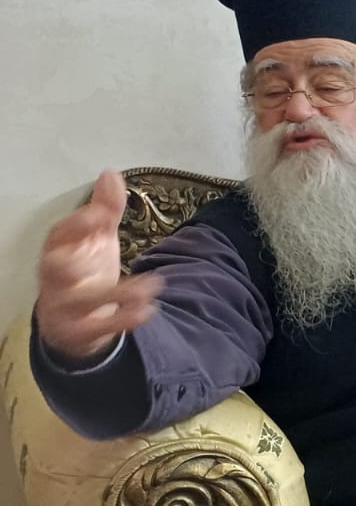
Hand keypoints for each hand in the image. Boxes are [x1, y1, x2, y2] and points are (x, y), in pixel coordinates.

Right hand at [35, 170, 159, 361]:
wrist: (74, 322)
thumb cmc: (84, 270)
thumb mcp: (96, 239)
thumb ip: (104, 210)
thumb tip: (110, 173)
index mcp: (58, 250)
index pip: (58, 235)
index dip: (76, 224)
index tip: (100, 215)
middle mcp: (53, 278)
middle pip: (54, 268)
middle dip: (73, 261)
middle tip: (103, 250)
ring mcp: (62, 306)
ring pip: (80, 300)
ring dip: (116, 292)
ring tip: (152, 285)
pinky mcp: (76, 331)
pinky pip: (96, 327)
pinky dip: (122, 319)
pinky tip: (148, 310)